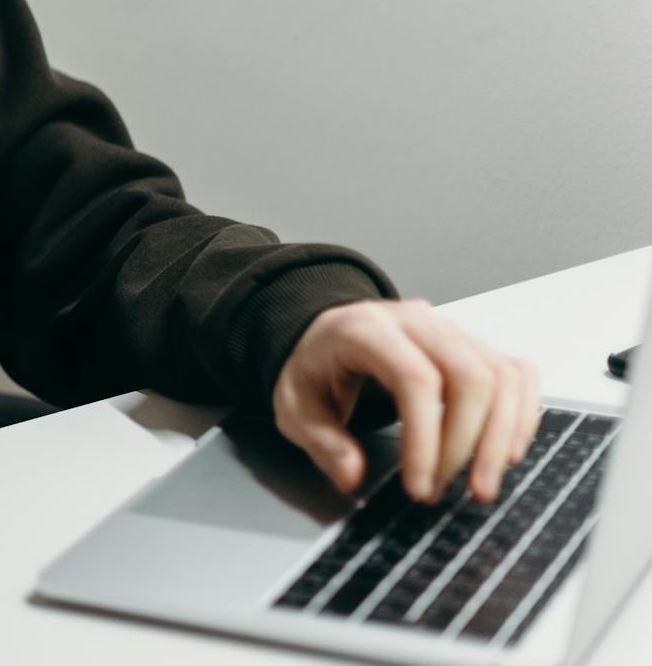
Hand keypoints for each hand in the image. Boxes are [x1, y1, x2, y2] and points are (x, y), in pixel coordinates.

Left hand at [273, 299, 541, 504]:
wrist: (326, 335)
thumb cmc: (314, 367)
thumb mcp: (294, 405)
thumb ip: (321, 440)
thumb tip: (351, 476)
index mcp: (366, 329)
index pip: (415, 379)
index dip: (426, 439)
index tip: (419, 488)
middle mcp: (417, 321)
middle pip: (470, 375)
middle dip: (467, 444)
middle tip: (448, 492)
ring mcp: (451, 330)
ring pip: (501, 376)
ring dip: (502, 438)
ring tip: (481, 487)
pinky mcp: (474, 346)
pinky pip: (516, 374)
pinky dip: (521, 415)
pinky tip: (506, 454)